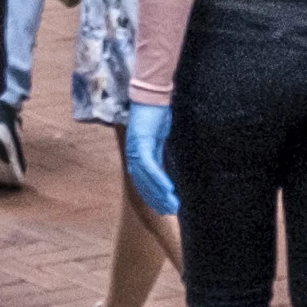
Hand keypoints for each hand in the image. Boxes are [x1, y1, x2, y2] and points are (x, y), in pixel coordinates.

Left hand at [122, 102, 178, 216]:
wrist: (151, 94)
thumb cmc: (157, 112)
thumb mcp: (159, 137)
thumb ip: (158, 152)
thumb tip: (164, 164)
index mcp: (138, 154)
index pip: (144, 181)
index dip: (153, 195)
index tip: (165, 207)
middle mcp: (133, 154)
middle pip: (143, 184)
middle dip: (157, 200)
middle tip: (170, 212)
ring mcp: (135, 150)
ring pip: (146, 179)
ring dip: (159, 194)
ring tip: (172, 206)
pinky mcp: (140, 143)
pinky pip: (149, 167)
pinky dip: (159, 180)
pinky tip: (169, 190)